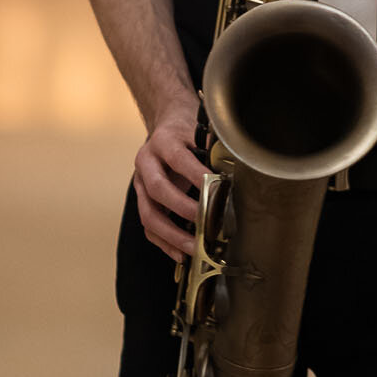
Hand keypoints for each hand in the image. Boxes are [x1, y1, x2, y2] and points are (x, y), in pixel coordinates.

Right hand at [133, 94, 208, 261]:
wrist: (167, 123)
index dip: (195, 175)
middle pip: (158, 189)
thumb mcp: (199, 128)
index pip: (178, 158)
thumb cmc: (186, 128)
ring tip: (193, 247)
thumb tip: (235, 165)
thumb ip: (213, 146)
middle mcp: (146, 162)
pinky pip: (149, 226)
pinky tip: (181, 253)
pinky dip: (164, 242)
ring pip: (149, 213)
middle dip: (182, 209)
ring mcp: (141, 183)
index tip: (216, 188)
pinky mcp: (143, 200)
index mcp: (163, 141)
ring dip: (171, 234)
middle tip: (205, 221)